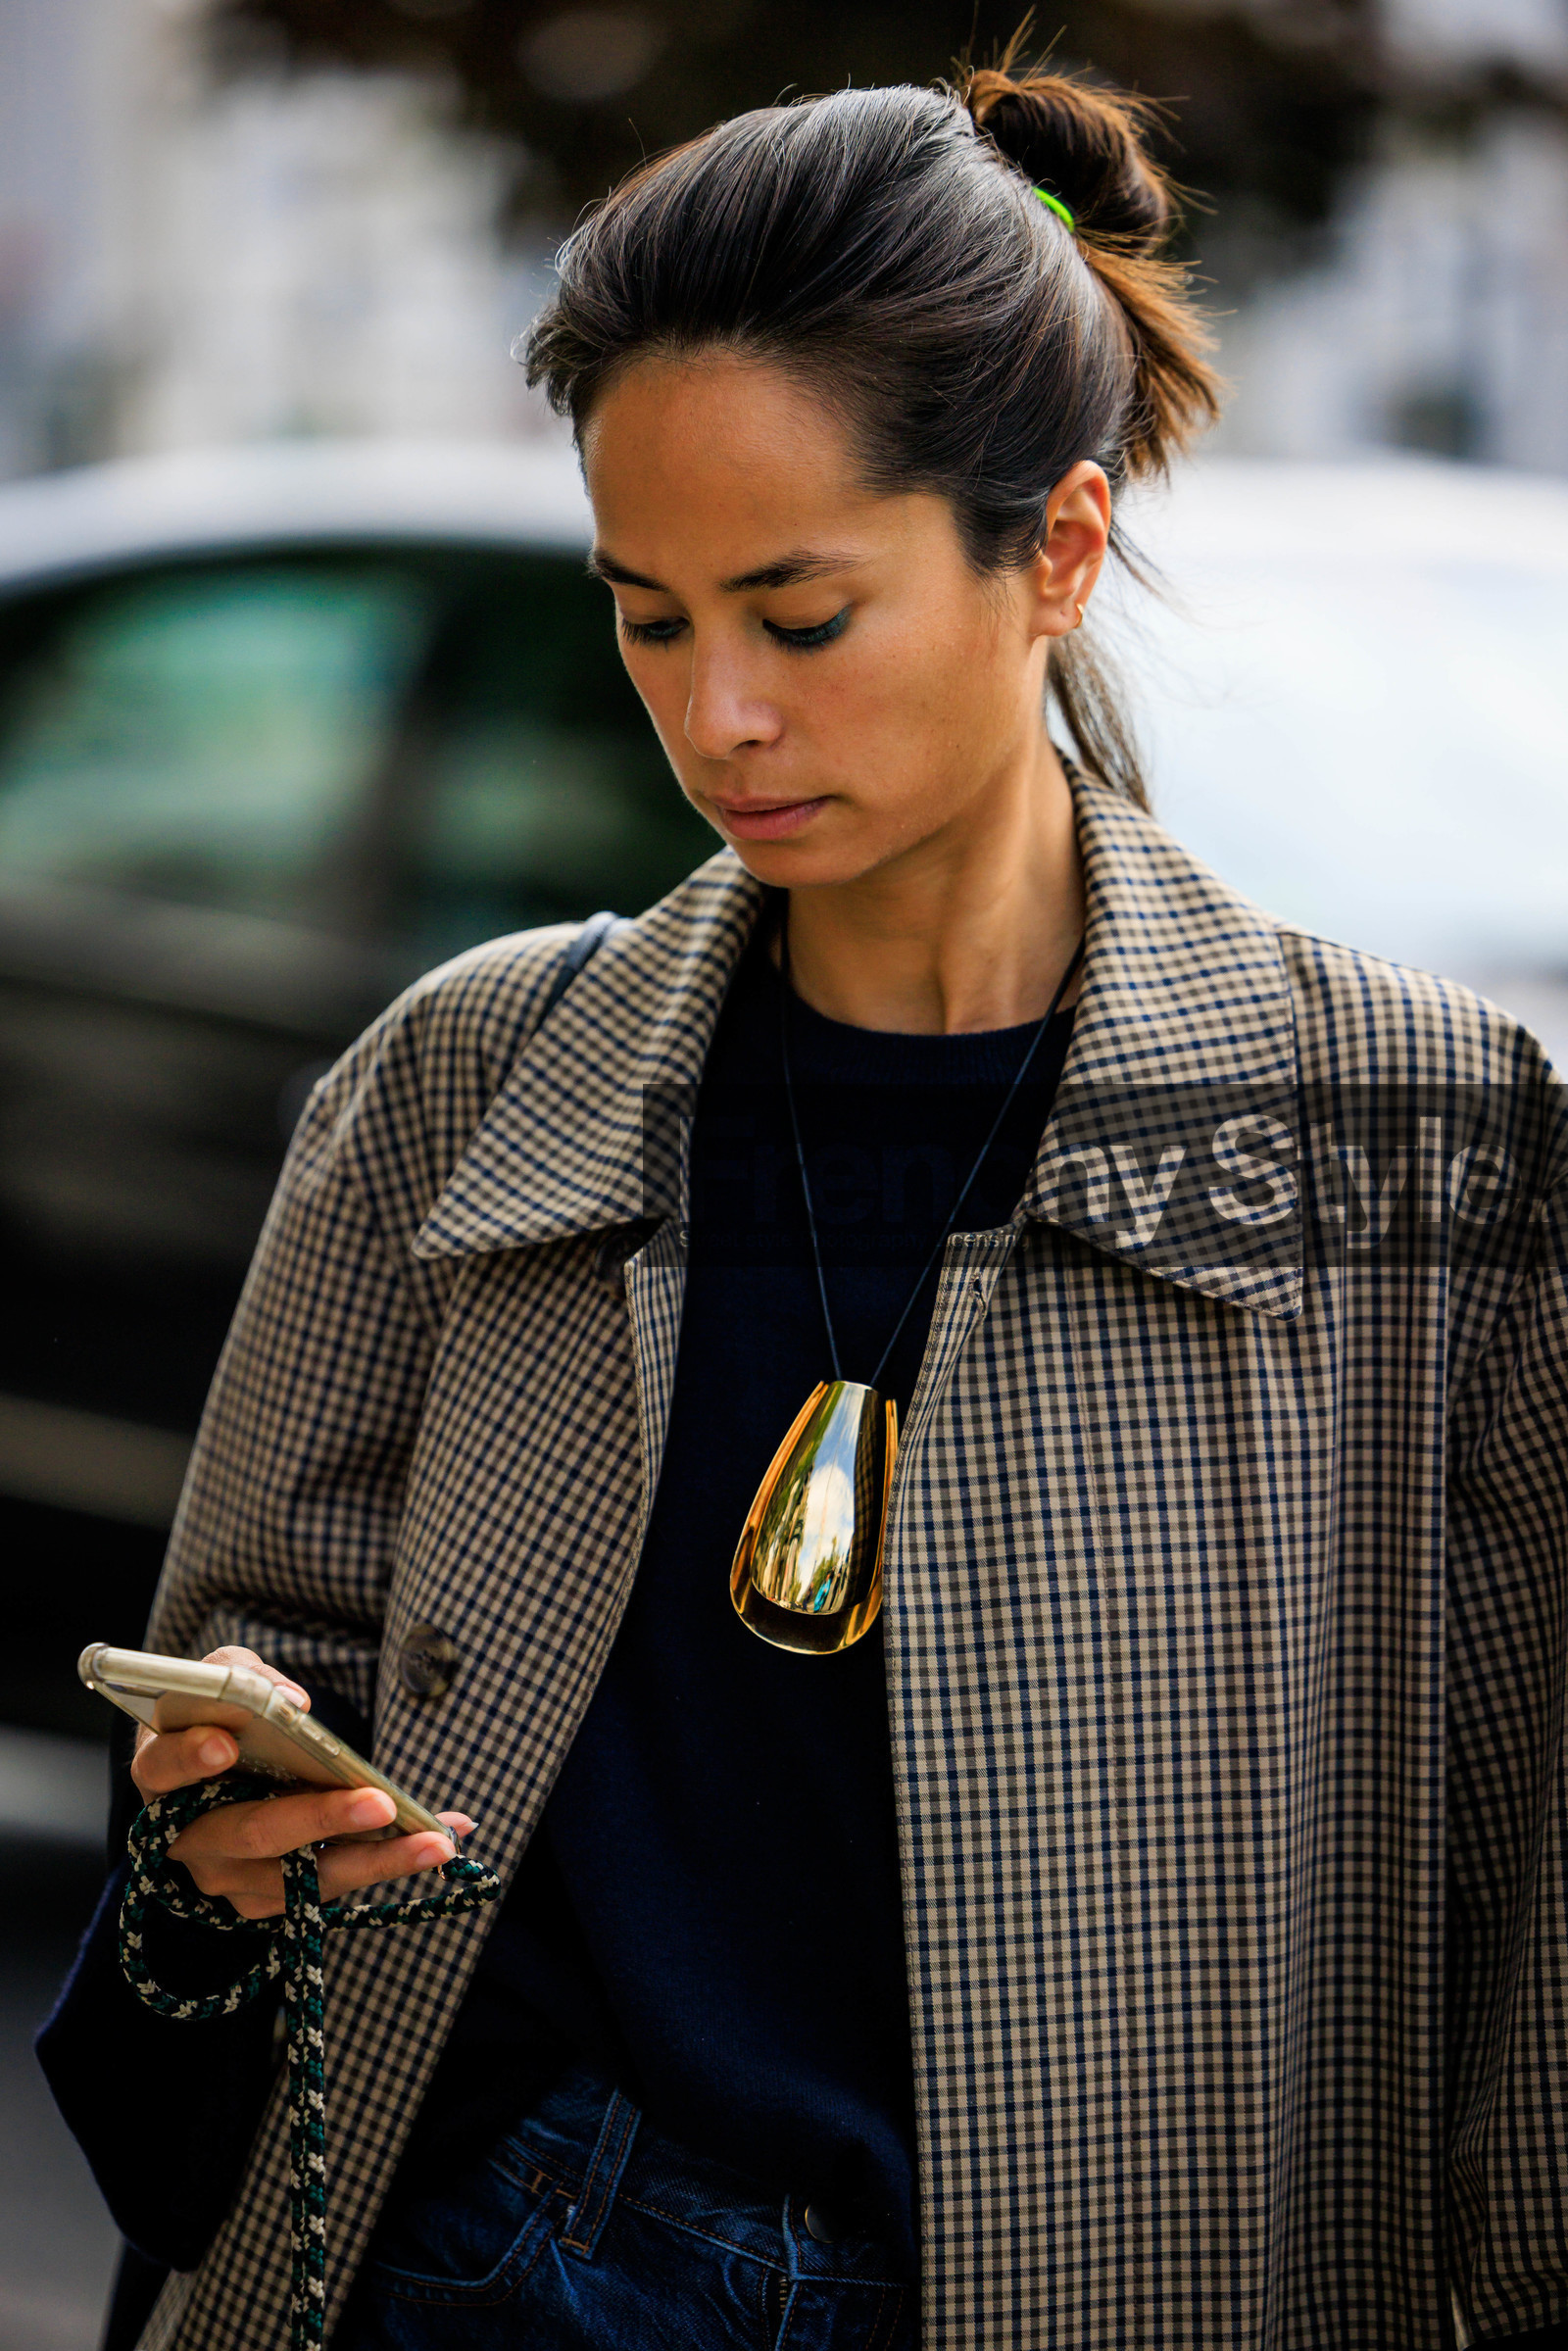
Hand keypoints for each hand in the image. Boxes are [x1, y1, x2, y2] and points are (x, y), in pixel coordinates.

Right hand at [130, 1646, 471, 1921]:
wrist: (214, 1768)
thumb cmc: (219, 1711)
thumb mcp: (224, 1675)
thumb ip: (248, 1676)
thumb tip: (294, 1704)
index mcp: (161, 1772)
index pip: (163, 1767)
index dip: (191, 1757)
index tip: (229, 1743)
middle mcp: (186, 1835)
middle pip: (250, 1834)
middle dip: (318, 1819)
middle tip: (379, 1803)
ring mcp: (224, 1875)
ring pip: (296, 1881)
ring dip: (372, 1863)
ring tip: (434, 1842)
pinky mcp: (263, 1899)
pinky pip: (325, 1892)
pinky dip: (385, 1868)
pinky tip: (438, 1843)